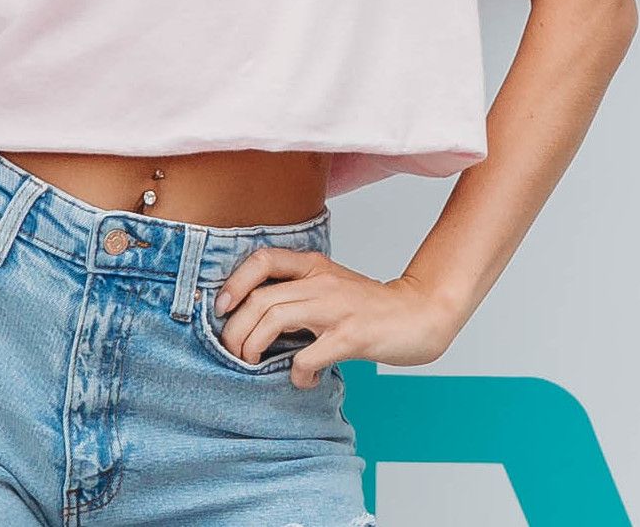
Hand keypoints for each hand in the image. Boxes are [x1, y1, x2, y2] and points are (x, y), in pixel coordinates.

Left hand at [214, 248, 462, 388]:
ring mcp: (336, 307)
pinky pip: (311, 354)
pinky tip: (301, 380)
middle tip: (231, 349)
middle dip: (235, 327)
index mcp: (312, 266)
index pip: (262, 260)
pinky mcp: (352, 336)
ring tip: (251, 362)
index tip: (220, 307)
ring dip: (254, 344)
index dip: (234, 282)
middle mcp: (320, 281)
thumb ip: (297, 293)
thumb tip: (257, 318)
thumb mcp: (329, 285)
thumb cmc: (369, 305)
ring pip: (276, 318)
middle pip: (261, 298)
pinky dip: (298, 371)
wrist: (420, 313)